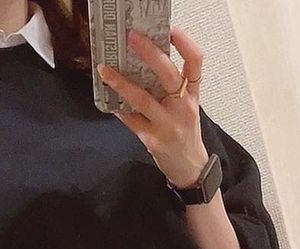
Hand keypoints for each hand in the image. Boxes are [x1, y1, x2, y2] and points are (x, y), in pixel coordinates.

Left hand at [97, 26, 208, 188]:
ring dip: (121, 82)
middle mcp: (182, 107)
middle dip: (149, 53)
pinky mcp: (153, 140)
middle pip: (168, 74)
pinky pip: (131, 120)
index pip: (195, 62)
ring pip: (143, 99)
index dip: (185, 43)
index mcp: (191, 94)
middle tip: (132, 37)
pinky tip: (108, 100)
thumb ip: (172, 86)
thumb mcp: (187, 105)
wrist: (190, 168)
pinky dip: (119, 109)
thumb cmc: (185, 131)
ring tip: (104, 70)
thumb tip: (143, 60)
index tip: (171, 30)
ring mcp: (168, 125)